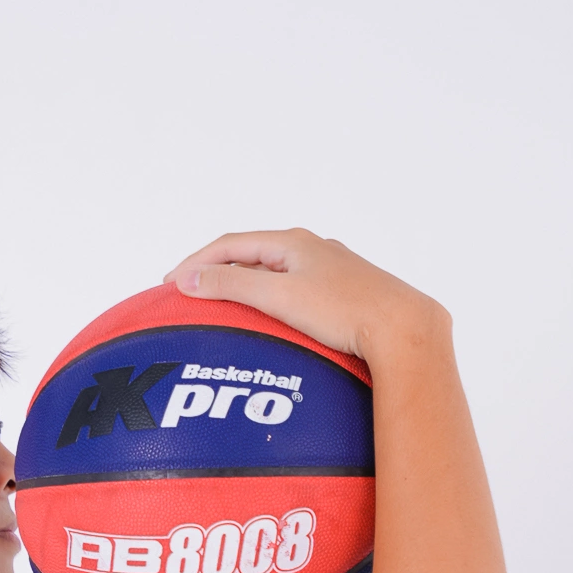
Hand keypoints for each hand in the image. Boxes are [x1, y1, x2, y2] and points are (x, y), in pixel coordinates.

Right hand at [163, 229, 445, 367]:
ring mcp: (333, 272)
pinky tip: (272, 324)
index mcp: (294, 242)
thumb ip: (231, 284)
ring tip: (225, 307)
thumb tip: (185, 278)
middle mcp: (314, 250)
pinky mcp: (346, 298)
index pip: (231, 243)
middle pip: (253, 254)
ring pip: (277, 273)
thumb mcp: (279, 295)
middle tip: (190, 293)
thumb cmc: (344, 311)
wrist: (404, 330)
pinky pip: (297, 293)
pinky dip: (271, 302)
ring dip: (245, 285)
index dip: (196, 262)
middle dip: (218, 270)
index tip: (169, 284)